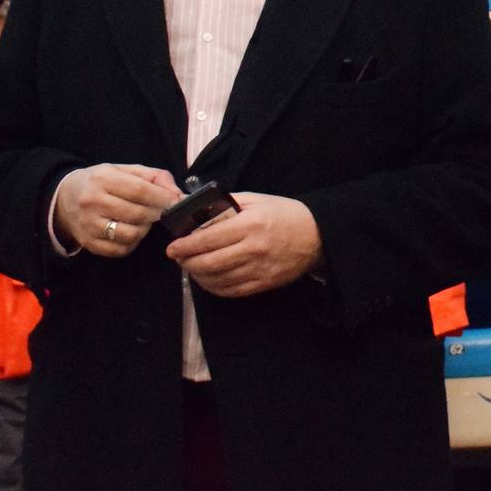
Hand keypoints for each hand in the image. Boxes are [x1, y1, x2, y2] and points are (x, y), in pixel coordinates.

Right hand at [53, 163, 180, 256]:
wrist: (64, 198)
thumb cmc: (101, 182)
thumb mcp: (125, 170)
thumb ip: (154, 177)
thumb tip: (178, 195)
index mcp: (103, 179)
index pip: (140, 191)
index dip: (163, 198)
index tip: (176, 201)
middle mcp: (93, 202)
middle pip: (137, 214)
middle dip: (157, 214)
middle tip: (162, 212)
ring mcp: (89, 225)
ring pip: (130, 235)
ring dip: (145, 229)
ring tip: (144, 221)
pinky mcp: (88, 243)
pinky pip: (120, 249)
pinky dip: (132, 243)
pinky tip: (131, 231)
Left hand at [166, 191, 322, 296]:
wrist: (317, 234)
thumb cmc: (286, 213)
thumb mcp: (258, 199)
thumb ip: (229, 203)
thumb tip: (200, 209)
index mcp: (250, 224)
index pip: (208, 239)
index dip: (185, 246)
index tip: (172, 248)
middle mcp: (253, 248)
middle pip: (208, 262)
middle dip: (187, 262)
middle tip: (178, 259)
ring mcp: (258, 269)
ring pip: (217, 279)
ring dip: (198, 276)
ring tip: (191, 268)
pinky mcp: (264, 283)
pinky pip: (231, 291)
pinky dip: (214, 287)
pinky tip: (208, 280)